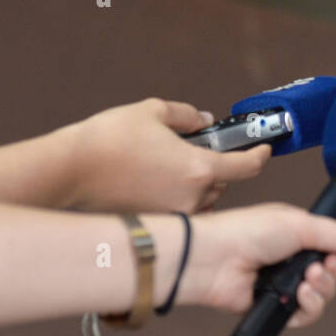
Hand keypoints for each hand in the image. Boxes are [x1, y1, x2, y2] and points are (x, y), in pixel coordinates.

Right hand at [71, 98, 270, 212]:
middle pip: (223, 185)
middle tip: (198, 149)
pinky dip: (177, 198)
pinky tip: (156, 183)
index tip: (264, 148)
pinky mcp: (155, 223)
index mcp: (199, 168)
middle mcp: (192, 197)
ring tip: (172, 166)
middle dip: (218, 167)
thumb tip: (203, 120)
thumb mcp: (153, 112)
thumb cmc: (109, 139)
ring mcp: (173, 215)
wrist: (70, 171)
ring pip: (203, 201)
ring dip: (198, 185)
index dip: (260, 156)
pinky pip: (180, 212)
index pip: (246, 167)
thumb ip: (186, 116)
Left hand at [182, 203, 335, 326]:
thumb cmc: (247, 232)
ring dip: (322, 289)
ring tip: (307, 279)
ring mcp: (286, 285)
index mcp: (302, 235)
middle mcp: (295, 260)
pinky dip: (307, 308)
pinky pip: (305, 316)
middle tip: (324, 264)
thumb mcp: (301, 225)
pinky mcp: (275, 308)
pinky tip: (298, 295)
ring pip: (324, 297)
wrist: (214, 258)